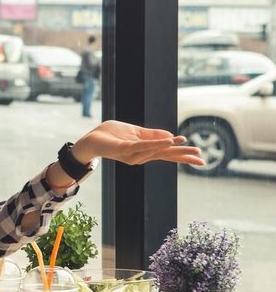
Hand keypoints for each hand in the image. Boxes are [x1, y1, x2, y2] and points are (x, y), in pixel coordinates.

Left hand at [71, 120, 204, 166]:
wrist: (91, 139)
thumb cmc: (111, 135)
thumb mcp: (135, 133)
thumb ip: (152, 135)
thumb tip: (171, 137)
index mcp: (144, 151)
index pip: (166, 154)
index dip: (182, 155)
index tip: (200, 157)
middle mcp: (140, 156)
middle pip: (165, 155)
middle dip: (183, 156)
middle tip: (201, 159)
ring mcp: (132, 154)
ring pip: (156, 150)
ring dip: (172, 147)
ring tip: (187, 144)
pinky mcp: (124, 149)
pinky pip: (142, 145)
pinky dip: (156, 143)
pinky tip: (168, 141)